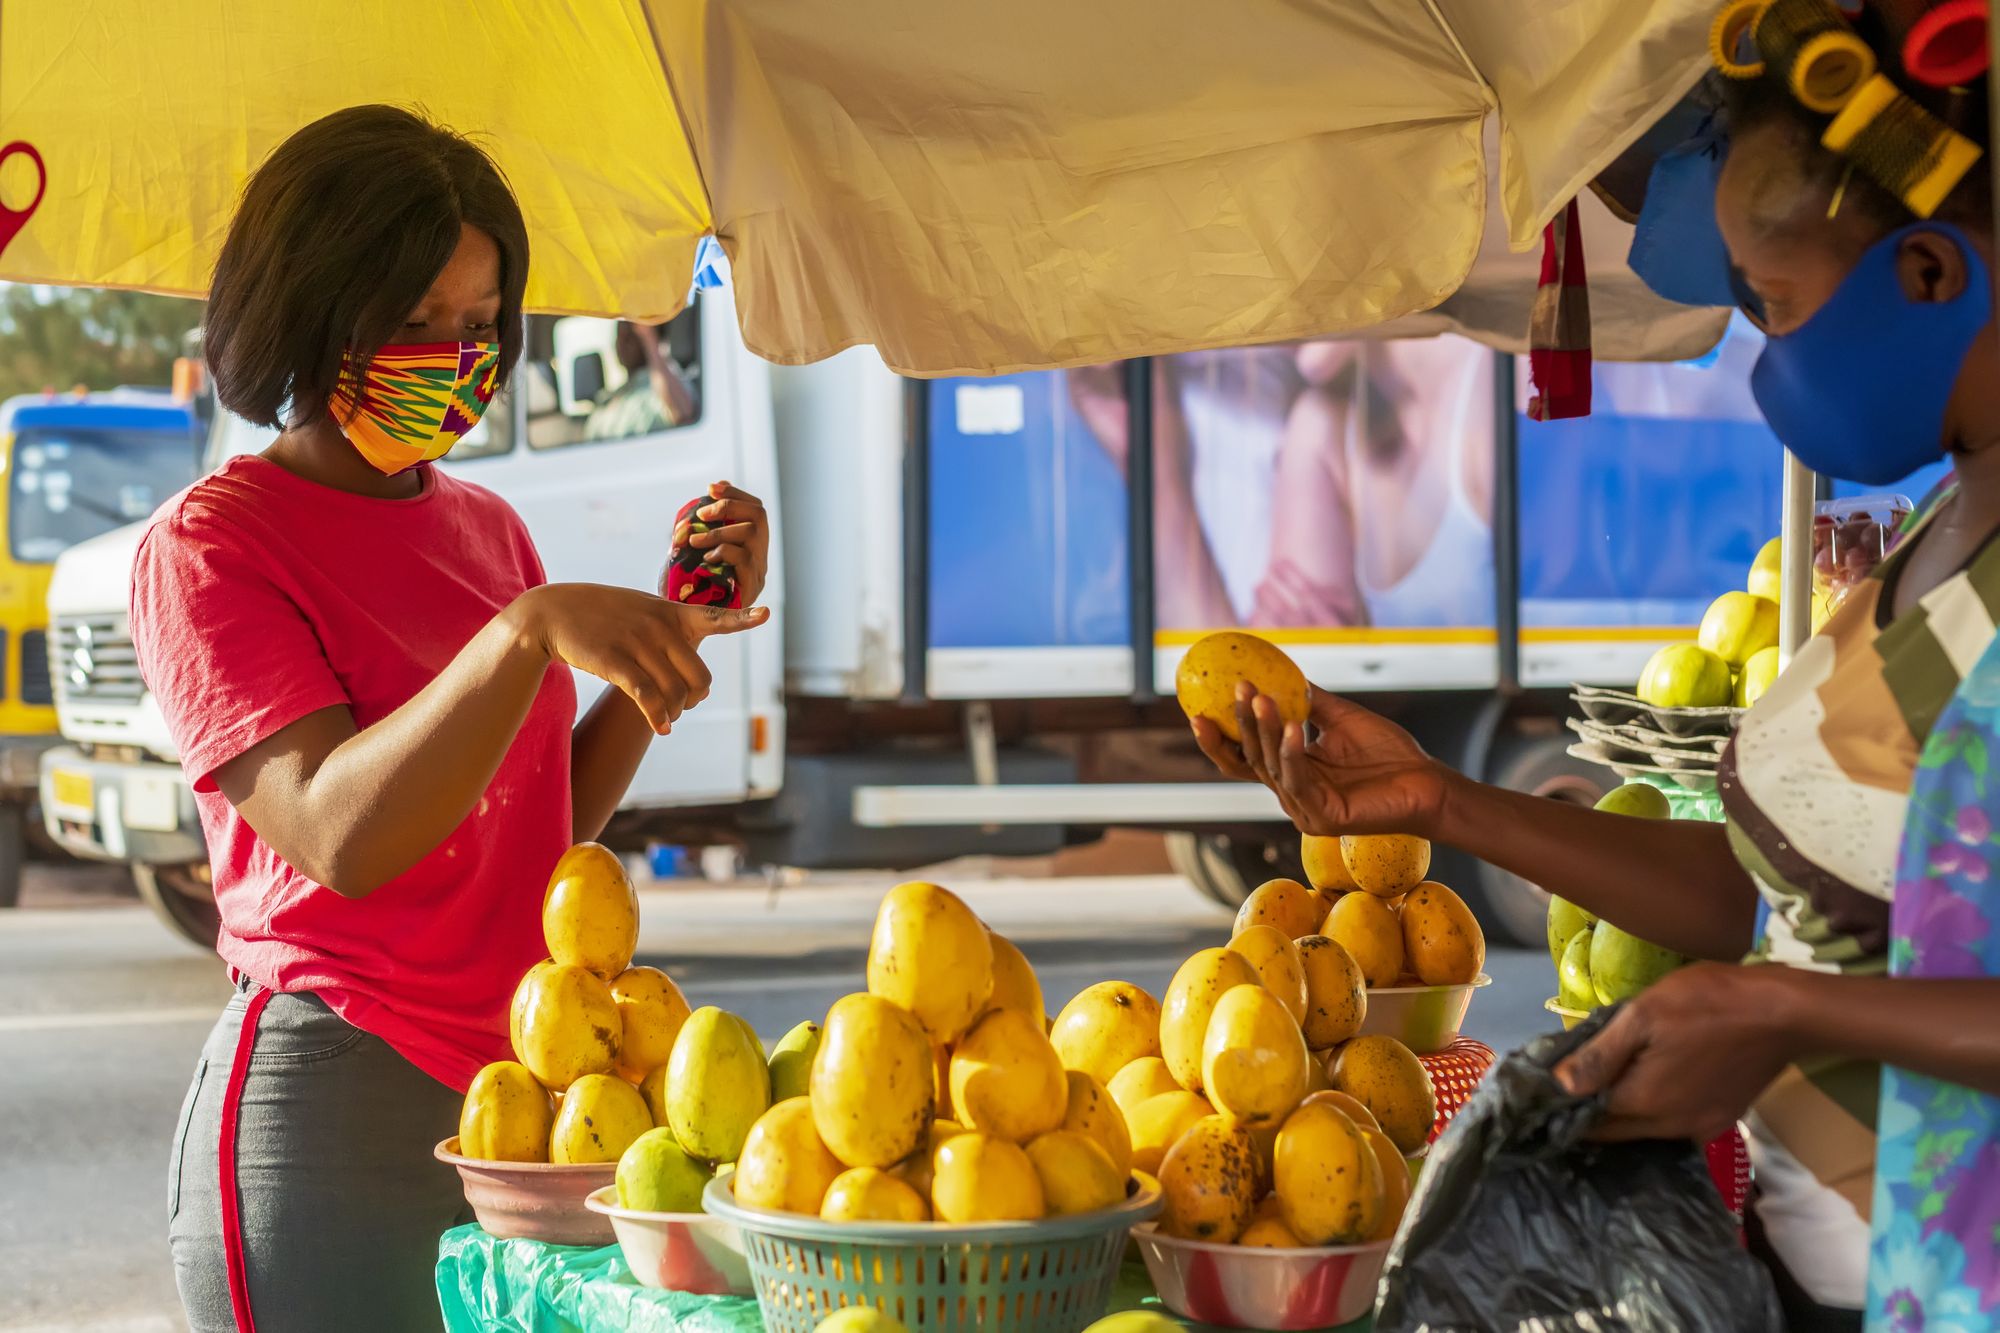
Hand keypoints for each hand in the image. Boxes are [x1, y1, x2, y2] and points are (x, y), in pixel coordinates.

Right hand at [519, 583, 768, 733]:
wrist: (550, 612)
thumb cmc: (598, 614)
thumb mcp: (639, 608)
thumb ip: (668, 629)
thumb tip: (691, 671)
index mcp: (670, 612)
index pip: (714, 616)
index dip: (742, 619)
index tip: (766, 615)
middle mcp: (660, 627)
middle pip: (699, 678)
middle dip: (694, 699)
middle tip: (684, 705)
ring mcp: (639, 643)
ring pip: (675, 693)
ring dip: (674, 713)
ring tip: (666, 719)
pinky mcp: (616, 662)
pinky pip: (648, 697)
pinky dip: (658, 717)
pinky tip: (661, 727)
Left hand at [672, 480, 769, 605]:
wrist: (682, 630)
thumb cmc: (684, 589)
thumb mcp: (690, 552)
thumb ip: (699, 529)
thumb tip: (706, 496)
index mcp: (749, 547)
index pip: (754, 509)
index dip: (736, 493)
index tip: (710, 488)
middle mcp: (759, 558)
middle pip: (759, 516)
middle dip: (730, 506)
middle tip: (702, 513)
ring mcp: (757, 574)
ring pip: (753, 534)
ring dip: (720, 531)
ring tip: (695, 540)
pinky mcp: (750, 590)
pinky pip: (745, 560)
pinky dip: (724, 552)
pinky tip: (705, 558)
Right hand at [1191, 685, 1450, 837]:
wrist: (1429, 783)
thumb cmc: (1391, 754)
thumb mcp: (1342, 718)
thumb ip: (1310, 701)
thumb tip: (1279, 672)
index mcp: (1292, 772)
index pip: (1245, 756)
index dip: (1220, 736)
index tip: (1199, 708)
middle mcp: (1292, 793)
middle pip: (1251, 760)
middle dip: (1239, 725)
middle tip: (1234, 690)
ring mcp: (1304, 809)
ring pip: (1270, 767)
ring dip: (1263, 730)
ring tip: (1260, 698)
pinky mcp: (1321, 818)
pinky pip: (1298, 780)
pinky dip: (1292, 752)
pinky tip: (1293, 727)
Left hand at [1554, 963, 1799, 1143]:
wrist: (1785, 1012)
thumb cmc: (1707, 1002)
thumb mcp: (1643, 1015)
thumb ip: (1601, 1054)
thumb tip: (1560, 1086)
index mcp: (1643, 1101)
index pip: (1590, 1120)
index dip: (1566, 1109)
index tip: (1548, 1097)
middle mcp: (1670, 1127)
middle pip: (1617, 1132)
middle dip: (1591, 1118)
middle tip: (1571, 1093)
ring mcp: (1701, 1127)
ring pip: (1646, 1132)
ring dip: (1624, 1117)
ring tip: (1606, 1088)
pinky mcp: (1723, 1120)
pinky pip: (1675, 1128)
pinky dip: (1655, 1116)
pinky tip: (1650, 1092)